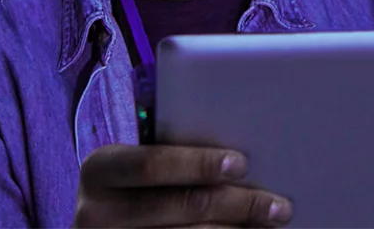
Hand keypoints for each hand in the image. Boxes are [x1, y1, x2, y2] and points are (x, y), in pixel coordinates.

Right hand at [73, 144, 293, 227]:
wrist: (103, 226)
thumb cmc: (134, 185)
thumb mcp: (134, 165)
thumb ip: (168, 151)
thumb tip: (239, 153)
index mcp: (98, 170)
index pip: (152, 163)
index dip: (198, 163)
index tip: (242, 163)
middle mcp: (95, 213)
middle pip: (182, 206)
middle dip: (237, 204)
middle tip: (278, 205)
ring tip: (271, 223)